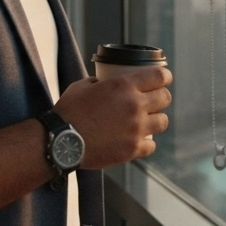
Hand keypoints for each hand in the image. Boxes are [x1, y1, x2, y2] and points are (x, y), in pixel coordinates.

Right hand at [53, 67, 171, 169]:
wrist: (60, 142)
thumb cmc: (68, 111)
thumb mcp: (82, 86)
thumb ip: (99, 82)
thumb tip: (104, 82)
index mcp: (124, 86)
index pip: (159, 76)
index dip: (165, 76)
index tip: (164, 78)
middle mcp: (135, 106)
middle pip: (165, 98)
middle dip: (161, 97)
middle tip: (154, 100)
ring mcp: (136, 129)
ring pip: (163, 121)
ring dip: (156, 119)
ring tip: (147, 121)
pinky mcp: (132, 149)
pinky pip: (151, 145)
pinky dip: (147, 142)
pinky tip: (138, 140)